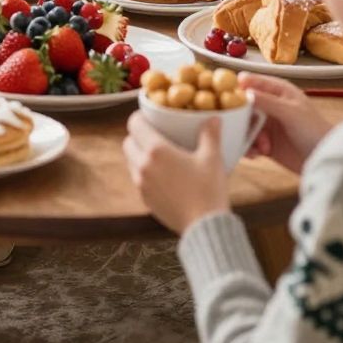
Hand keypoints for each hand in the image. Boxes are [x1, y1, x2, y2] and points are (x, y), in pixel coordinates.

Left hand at [124, 111, 229, 234]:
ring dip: (139, 154)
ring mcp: (141, 185)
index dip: (140, 117)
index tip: (150, 116)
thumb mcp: (212, 158)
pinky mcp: (145, 200)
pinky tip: (163, 175)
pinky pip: (137, 179)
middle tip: (155, 134)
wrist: (204, 227)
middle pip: (128, 142)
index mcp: (156, 151)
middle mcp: (143, 166)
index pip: (134, 124)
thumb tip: (214, 117)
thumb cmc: (209, 190)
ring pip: (130, 161)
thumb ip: (210, 134)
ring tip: (159, 154)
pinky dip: (144, 172)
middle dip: (137, 136)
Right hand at [237, 72, 332, 173]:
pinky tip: (256, 154)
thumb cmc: (314, 131)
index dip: (238, 86)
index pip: (253, 82)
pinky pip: (248, 142)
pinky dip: (248, 147)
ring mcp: (267, 125)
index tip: (224, 95)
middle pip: (244, 106)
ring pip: (244, 125)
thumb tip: (244, 91)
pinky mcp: (265, 143)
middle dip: (241, 118)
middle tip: (242, 128)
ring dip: (247, 136)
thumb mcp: (290, 113)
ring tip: (261, 147)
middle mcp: (271, 105)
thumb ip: (267, 101)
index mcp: (279, 91)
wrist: (325, 160)